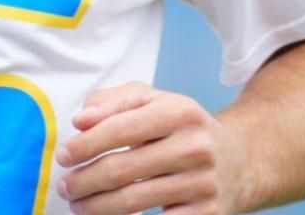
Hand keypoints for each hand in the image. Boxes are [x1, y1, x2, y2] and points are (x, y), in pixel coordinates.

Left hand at [54, 81, 247, 214]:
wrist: (242, 160)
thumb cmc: (182, 128)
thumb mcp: (155, 101)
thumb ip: (113, 101)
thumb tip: (81, 121)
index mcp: (179, 112)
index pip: (119, 129)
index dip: (84, 145)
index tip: (63, 156)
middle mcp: (194, 147)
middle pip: (120, 170)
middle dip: (83, 181)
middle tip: (65, 186)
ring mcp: (203, 184)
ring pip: (132, 202)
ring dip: (95, 207)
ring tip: (79, 205)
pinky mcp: (208, 214)